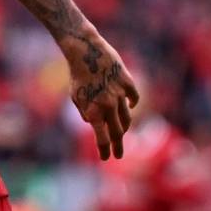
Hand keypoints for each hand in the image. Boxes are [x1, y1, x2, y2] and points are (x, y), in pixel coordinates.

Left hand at [60, 29, 139, 160]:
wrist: (86, 52)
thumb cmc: (77, 76)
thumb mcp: (76, 97)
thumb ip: (86, 113)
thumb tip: (95, 123)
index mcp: (93, 111)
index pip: (102, 138)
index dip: (105, 150)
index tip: (107, 158)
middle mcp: (108, 106)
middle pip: (117, 132)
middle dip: (118, 146)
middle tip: (119, 155)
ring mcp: (120, 94)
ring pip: (127, 118)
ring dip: (125, 128)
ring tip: (122, 133)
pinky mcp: (128, 82)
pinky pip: (134, 99)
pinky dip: (132, 105)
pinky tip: (130, 108)